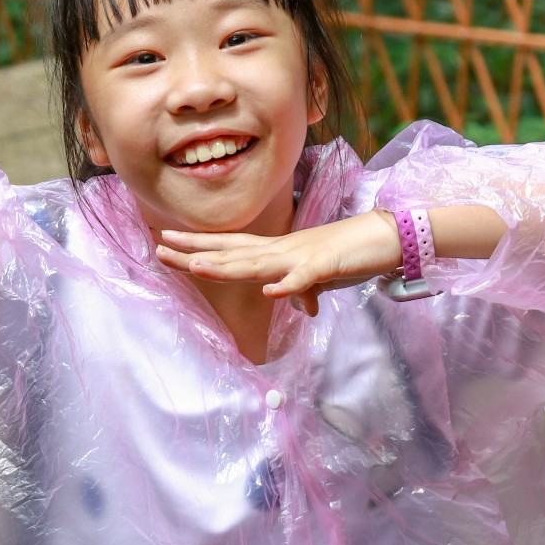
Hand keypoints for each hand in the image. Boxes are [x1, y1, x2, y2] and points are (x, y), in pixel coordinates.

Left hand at [157, 210, 402, 315]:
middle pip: (232, 253)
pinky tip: (269, 293)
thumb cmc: (351, 254)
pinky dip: (288, 286)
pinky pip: (304, 278)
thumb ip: (306, 288)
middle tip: (160, 249)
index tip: (166, 245)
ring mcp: (301, 256)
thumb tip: (303, 306)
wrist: (385, 239)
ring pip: (258, 262)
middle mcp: (281, 250)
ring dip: (227, 266)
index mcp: (277, 252)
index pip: (229, 249)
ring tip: (196, 267)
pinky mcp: (327, 265)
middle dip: (195, 252)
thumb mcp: (321, 277)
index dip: (198, 247)